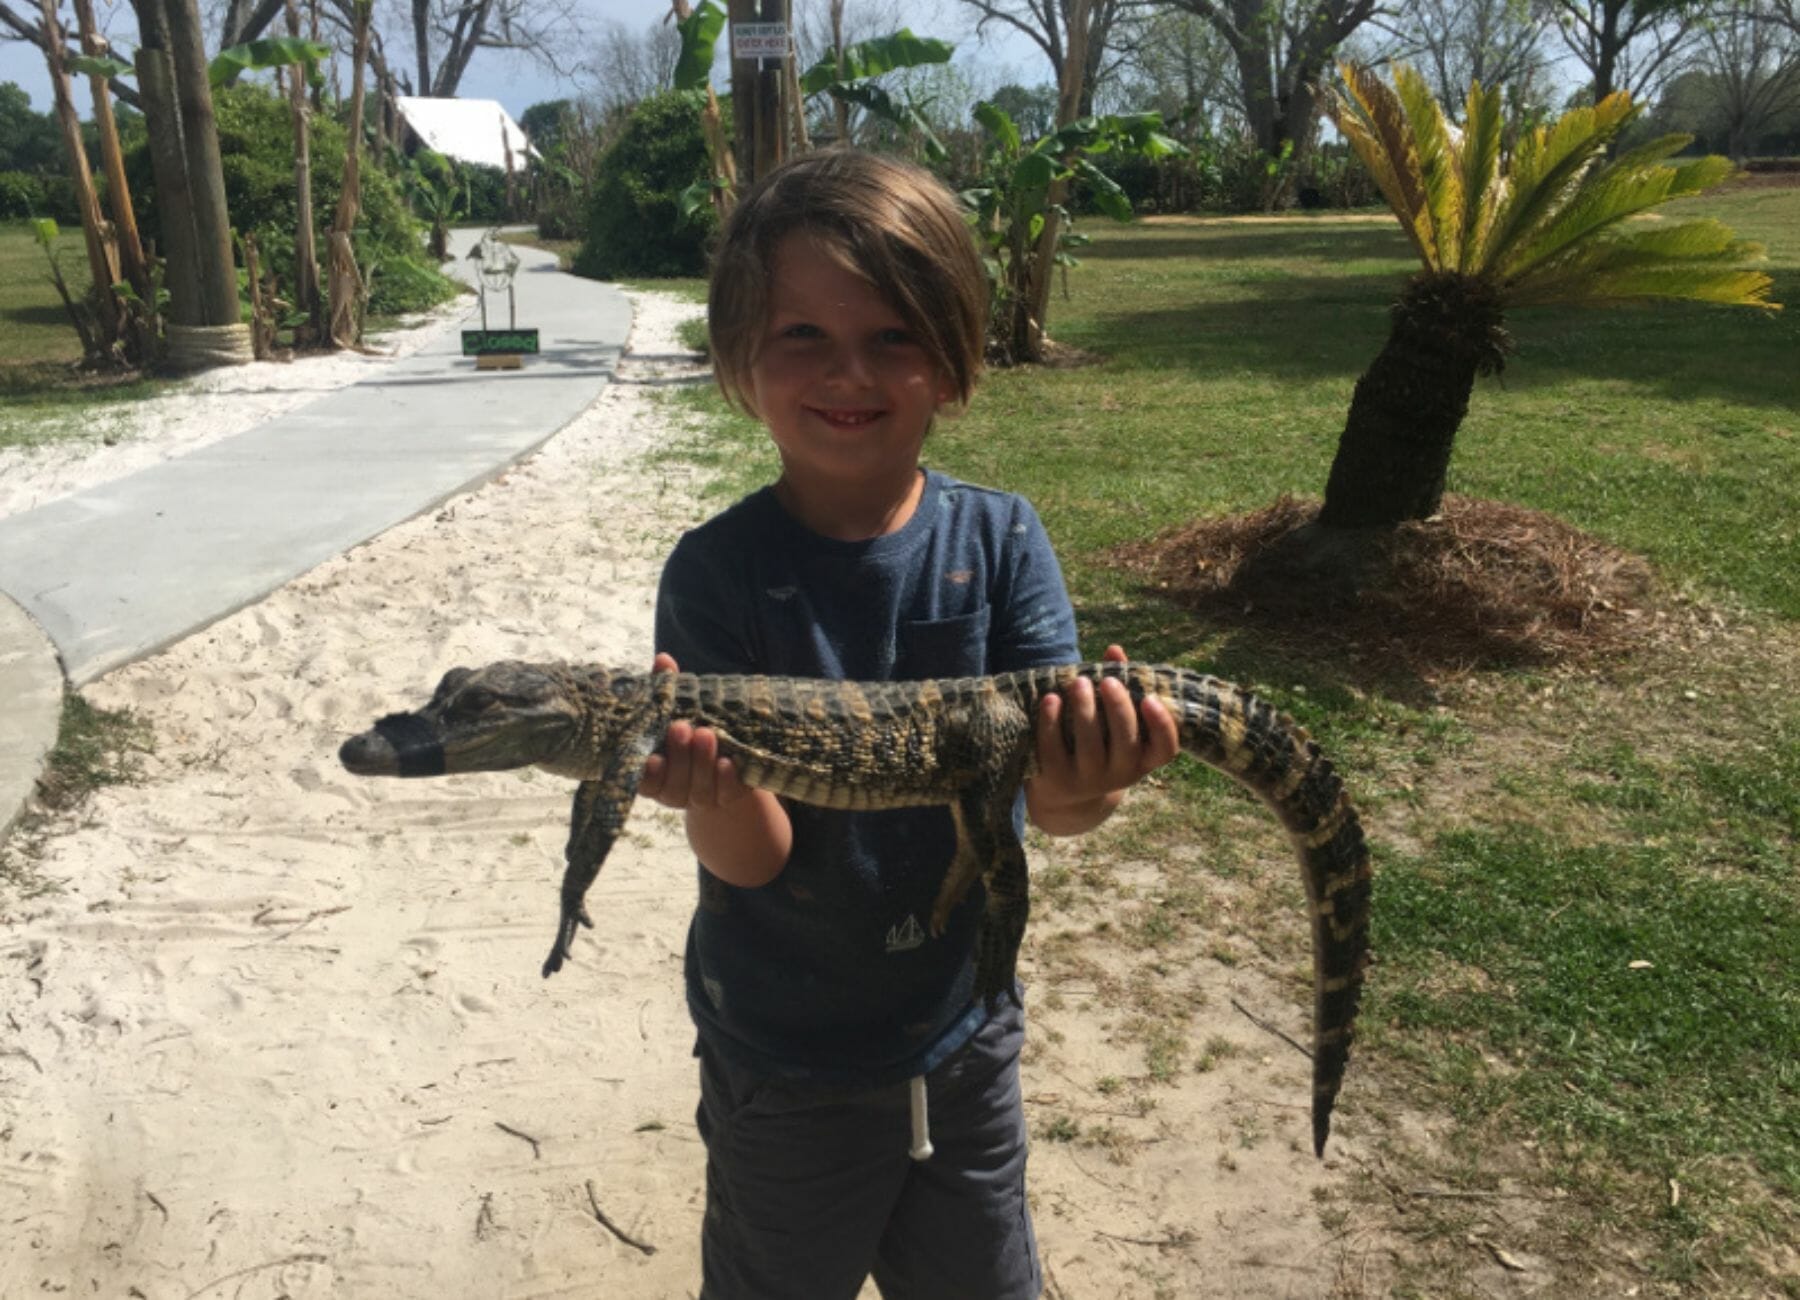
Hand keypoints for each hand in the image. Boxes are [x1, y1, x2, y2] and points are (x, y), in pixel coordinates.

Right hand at [638, 652, 753, 810]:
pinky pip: (726, 793)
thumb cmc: (692, 731)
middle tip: (682, 728)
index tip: (653, 757)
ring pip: (699, 789)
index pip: (644, 780)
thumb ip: (667, 691)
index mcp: (654, 772)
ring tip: (707, 734)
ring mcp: (701, 797)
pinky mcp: (727, 797)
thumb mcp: (679, 711)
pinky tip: (729, 763)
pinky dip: (727, 779)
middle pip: (673, 783)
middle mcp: (673, 790)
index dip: (647, 773)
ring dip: (702, 762)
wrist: (729, 759)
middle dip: (679, 756)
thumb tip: (663, 660)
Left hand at [1027, 645, 1180, 835]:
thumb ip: (1118, 685)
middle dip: (1117, 708)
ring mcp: (1088, 780)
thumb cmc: (1095, 744)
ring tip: (1079, 682)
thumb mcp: (1111, 724)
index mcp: (1142, 760)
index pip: (1165, 749)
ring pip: (1089, 745)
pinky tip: (1050, 698)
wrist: (1061, 796)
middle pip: (1126, 742)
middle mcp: (1120, 775)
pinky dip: (1051, 721)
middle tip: (1107, 682)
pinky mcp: (1056, 780)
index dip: (1162, 726)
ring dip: (1084, 710)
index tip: (1150, 698)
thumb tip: (1114, 650)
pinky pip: (1054, 748)